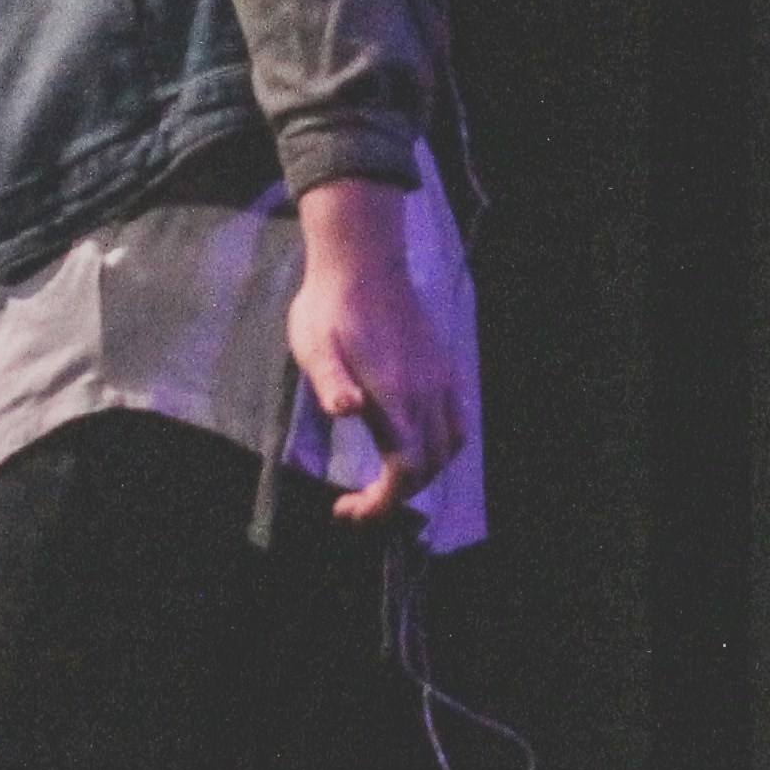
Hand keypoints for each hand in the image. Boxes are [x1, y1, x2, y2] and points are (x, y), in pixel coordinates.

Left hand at [291, 177, 469, 524]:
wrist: (362, 259)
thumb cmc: (329, 306)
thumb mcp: (315, 346)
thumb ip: (330, 383)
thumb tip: (348, 411)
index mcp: (395, 397)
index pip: (404, 472)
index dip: (379, 504)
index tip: (346, 510)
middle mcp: (426, 394)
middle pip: (427, 468)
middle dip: (395, 496)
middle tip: (356, 502)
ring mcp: (439, 380)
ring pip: (447, 446)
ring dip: (420, 472)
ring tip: (385, 478)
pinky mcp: (442, 367)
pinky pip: (454, 421)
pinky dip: (438, 445)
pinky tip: (412, 439)